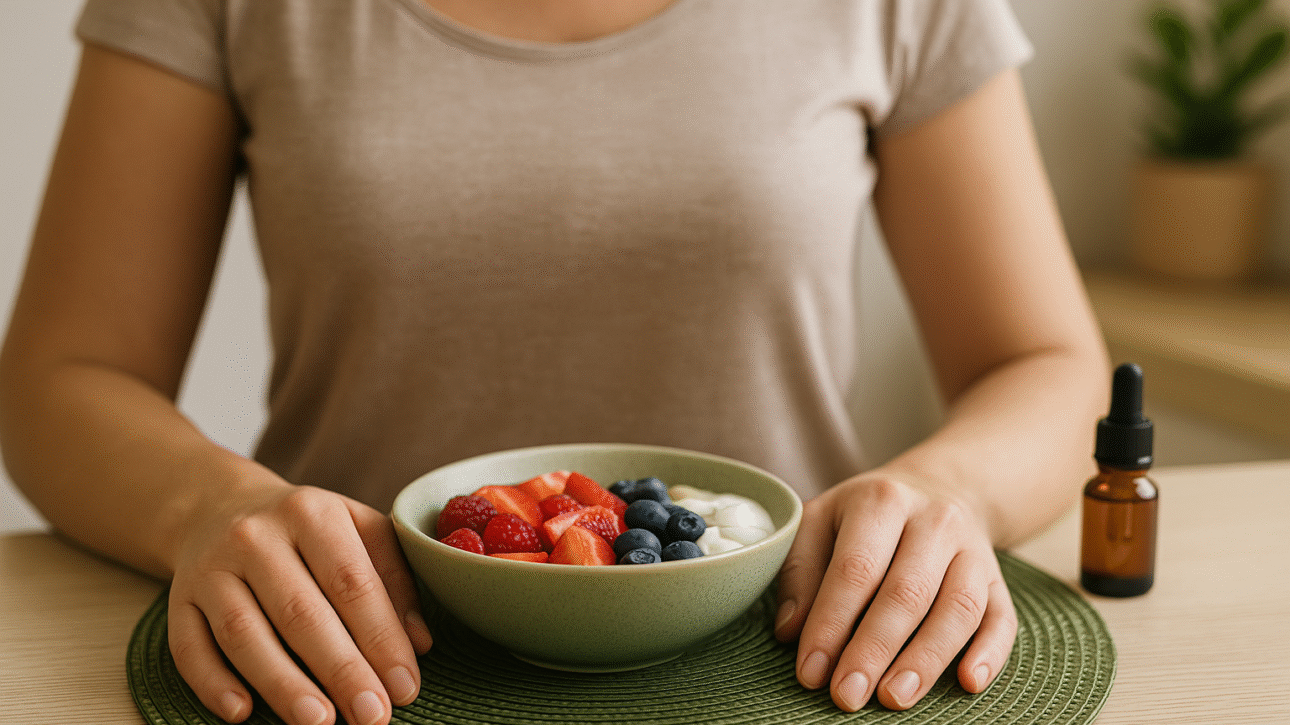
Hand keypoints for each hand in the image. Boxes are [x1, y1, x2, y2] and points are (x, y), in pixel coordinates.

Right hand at [166, 480, 433, 724]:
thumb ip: (394, 580)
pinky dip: (213, 684)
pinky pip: (189, 647)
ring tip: (318, 722)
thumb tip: (420, 643)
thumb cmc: (309, 531)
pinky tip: (242, 714)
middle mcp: (256, 537)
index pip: (352, 582)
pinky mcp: (178, 599)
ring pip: (243, 633)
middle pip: (300, 612)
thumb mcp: (360, 531)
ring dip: (282, 683)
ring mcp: (211, 568)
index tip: (405, 687)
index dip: (381, 638)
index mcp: (312, 513)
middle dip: (340, 670)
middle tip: (372, 715)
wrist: (223, 506)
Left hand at [773, 474, 1016, 710]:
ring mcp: (973, 549)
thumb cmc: (865, 516)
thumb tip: (790, 630)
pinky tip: (967, 682)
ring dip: (926, 659)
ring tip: (894, 697)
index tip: (811, 671)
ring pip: (958, 607)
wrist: (938, 489)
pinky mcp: (998, 579)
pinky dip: (989, 653)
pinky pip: (1002, 618)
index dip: (831, 623)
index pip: (856, 569)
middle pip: (907, 592)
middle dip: (874, 649)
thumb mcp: (820, 522)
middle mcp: (934, 521)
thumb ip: (800, 571)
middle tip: (847, 695)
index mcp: (882, 501)